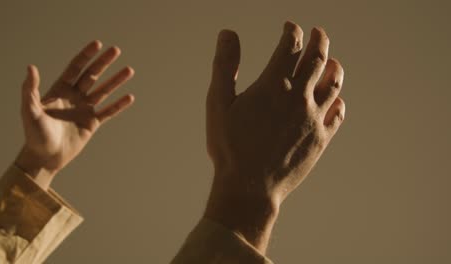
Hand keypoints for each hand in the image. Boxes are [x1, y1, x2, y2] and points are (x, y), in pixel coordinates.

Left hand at [15, 41, 134, 189]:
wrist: (45, 157)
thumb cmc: (34, 135)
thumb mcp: (29, 110)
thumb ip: (30, 89)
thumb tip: (31, 67)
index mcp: (60, 90)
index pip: (75, 68)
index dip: (86, 55)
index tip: (97, 44)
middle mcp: (74, 96)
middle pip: (92, 75)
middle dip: (103, 62)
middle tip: (116, 50)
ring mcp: (84, 109)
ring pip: (103, 91)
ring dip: (116, 80)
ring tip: (129, 70)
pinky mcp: (92, 123)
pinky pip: (108, 111)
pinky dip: (119, 105)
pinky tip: (129, 97)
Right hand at [204, 22, 344, 251]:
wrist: (249, 187)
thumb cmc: (230, 146)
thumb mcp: (218, 103)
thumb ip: (225, 65)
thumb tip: (228, 33)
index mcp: (274, 85)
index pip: (290, 46)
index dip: (292, 32)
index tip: (291, 27)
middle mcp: (299, 97)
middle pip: (317, 59)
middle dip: (319, 41)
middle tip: (319, 33)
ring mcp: (313, 118)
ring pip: (333, 84)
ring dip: (334, 68)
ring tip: (332, 62)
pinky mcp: (321, 139)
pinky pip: (337, 114)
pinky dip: (337, 101)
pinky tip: (334, 100)